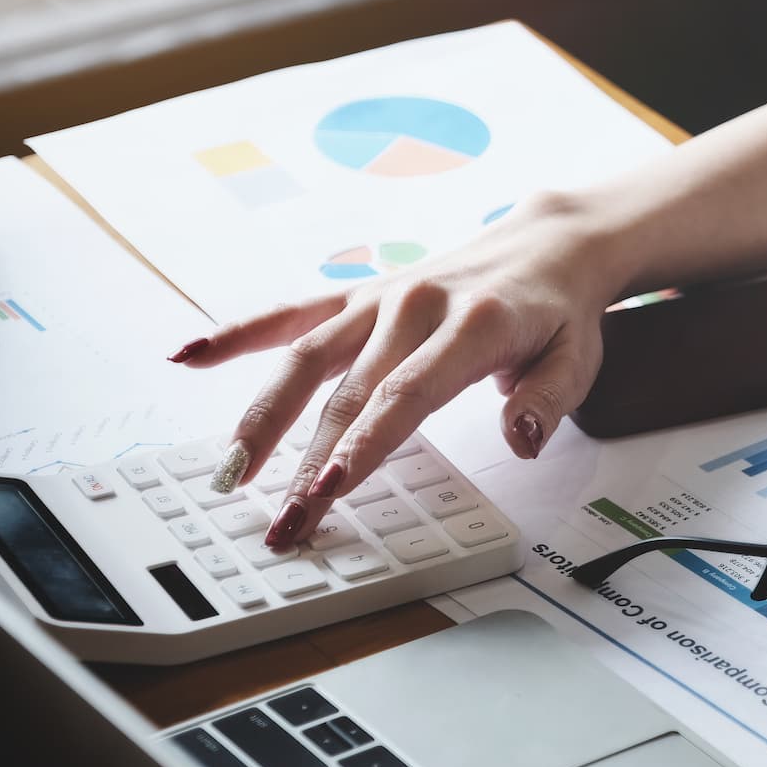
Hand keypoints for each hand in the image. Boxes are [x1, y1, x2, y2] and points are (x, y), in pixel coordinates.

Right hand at [172, 190, 625, 548]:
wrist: (548, 243)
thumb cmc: (558, 311)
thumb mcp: (578, 357)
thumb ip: (547, 400)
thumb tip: (522, 439)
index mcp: (472, 326)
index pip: (405, 396)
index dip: (362, 445)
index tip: (326, 488)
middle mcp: (415, 307)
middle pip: (348, 395)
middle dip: (308, 463)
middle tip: (283, 523)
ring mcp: (379, 300)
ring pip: (305, 359)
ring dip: (264, 419)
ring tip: (230, 474)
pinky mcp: (358, 296)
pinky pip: (290, 314)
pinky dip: (238, 334)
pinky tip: (188, 355)